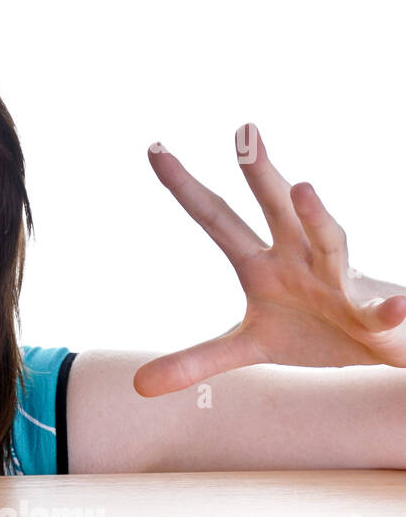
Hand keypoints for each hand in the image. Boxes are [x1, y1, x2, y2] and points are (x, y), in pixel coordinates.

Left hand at [134, 123, 405, 396]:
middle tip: (242, 131)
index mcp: (261, 265)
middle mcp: (298, 259)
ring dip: (316, 216)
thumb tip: (137, 384)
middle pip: (274, 210)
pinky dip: (390, 308)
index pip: (216, 218)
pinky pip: (381, 310)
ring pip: (330, 240)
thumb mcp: (247, 348)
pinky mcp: (373, 314)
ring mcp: (338, 282)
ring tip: (302, 188)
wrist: (376, 346)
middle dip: (258, 173)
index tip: (153, 148)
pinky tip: (398, 305)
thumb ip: (195, 360)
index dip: (185, 188)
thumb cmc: (311, 331)